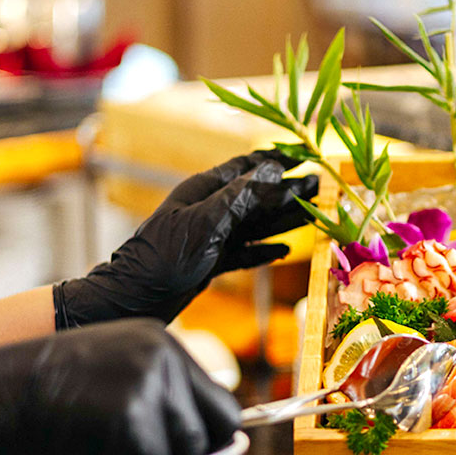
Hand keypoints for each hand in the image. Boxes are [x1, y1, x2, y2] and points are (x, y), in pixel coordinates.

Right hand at [0, 320, 246, 454]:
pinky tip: (93, 453)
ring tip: (104, 447)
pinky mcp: (133, 417)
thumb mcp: (114, 388)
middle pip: (219, 422)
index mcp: (158, 339)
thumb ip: (165, 411)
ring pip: (188, 449)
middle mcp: (161, 353)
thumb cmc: (43, 401)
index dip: (219, 436)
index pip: (217, 395)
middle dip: (201, 454)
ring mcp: (149, 382)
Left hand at [54, 150, 318, 327]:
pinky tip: (284, 251)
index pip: (246, 168)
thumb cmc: (163, 257)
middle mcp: (209, 210)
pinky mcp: (212, 262)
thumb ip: (239, 197)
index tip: (305, 156)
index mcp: (204, 191)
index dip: (276, 161)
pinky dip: (264, 251)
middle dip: (288, 191)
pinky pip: (245, 252)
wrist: (135, 298)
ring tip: (313, 213)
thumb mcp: (204, 223)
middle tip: (320, 185)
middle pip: (257, 197)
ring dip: (284, 219)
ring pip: (255, 224)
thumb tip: (272, 170)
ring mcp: (211, 237)